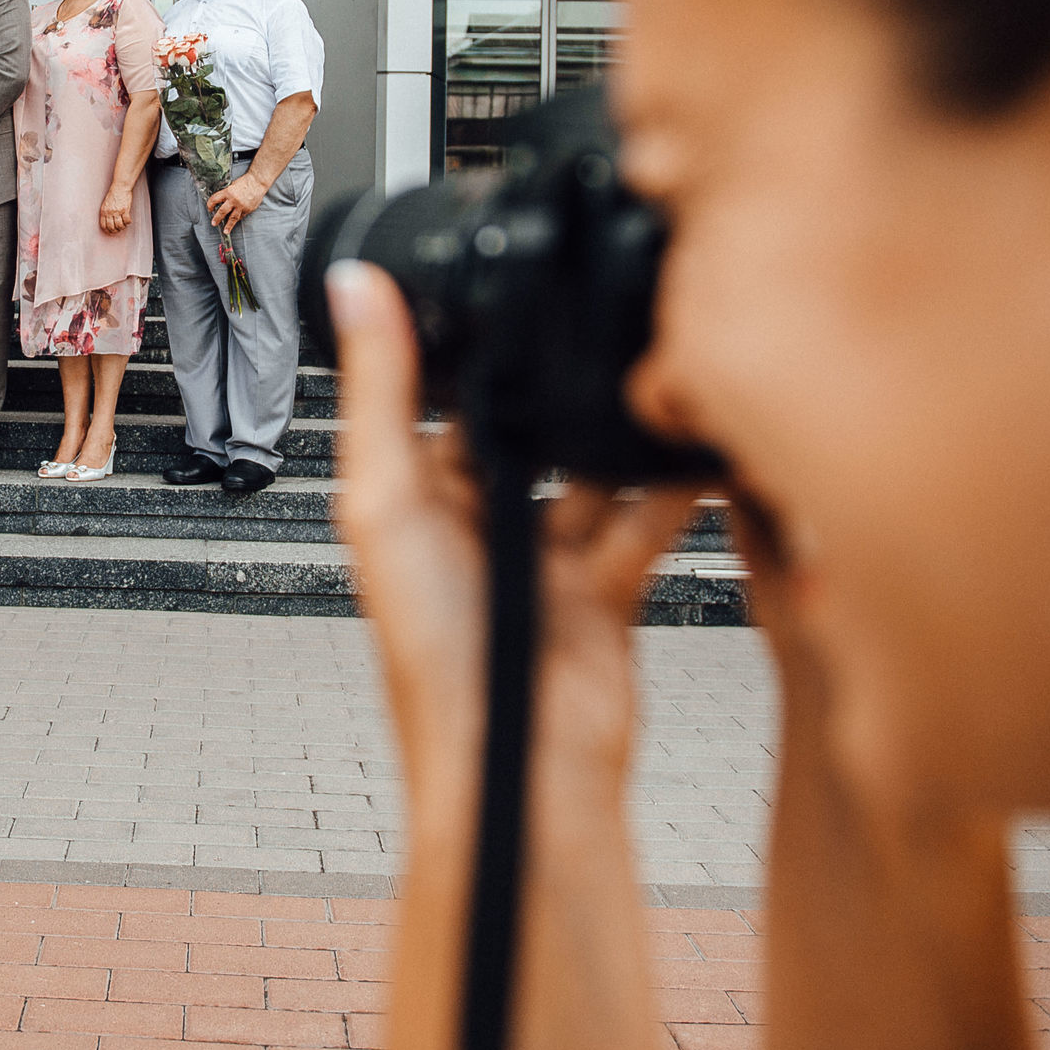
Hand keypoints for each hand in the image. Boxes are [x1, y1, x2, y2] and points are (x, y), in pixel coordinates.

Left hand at [99, 184, 134, 233]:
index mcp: (104, 211)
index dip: (107, 231)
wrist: (120, 187)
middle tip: (118, 230)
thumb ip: (106, 212)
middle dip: (115, 231)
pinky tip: (128, 221)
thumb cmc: (113, 194)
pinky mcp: (125, 209)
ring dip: (122, 227)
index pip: (104, 225)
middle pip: (111, 227)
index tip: (111, 232)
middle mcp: (110, 212)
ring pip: (119, 225)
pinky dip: (128, 222)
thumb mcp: (106, 204)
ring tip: (124, 225)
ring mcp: (117, 211)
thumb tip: (108, 221)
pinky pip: (127, 220)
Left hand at [205, 173, 266, 232]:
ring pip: (233, 218)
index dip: (210, 205)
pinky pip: (241, 216)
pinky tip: (235, 221)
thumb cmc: (245, 181)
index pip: (215, 200)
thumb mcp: (232, 185)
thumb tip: (221, 201)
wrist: (257, 182)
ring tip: (225, 231)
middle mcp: (233, 200)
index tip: (210, 208)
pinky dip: (238, 218)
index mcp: (228, 192)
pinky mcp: (248, 209)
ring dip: (228, 226)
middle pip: (222, 211)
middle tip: (214, 223)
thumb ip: (227, 194)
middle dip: (217, 218)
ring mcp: (241, 206)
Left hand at [327, 260, 693, 1049]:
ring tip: (648, 370)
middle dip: (554, 387)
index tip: (501, 283)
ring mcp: (543, 558)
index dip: (466, 350)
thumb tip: (352, 286)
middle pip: (522, 430)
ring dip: (614, 433)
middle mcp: (475, 525)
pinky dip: (673, 490)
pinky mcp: (604, 588)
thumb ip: (382, 389)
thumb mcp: (389, 499)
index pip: (437, 403)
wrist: (521, 766)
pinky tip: (696, 446)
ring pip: (589, 472)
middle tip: (593, 317)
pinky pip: (645, 521)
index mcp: (409, 502)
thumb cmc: (433, 657)